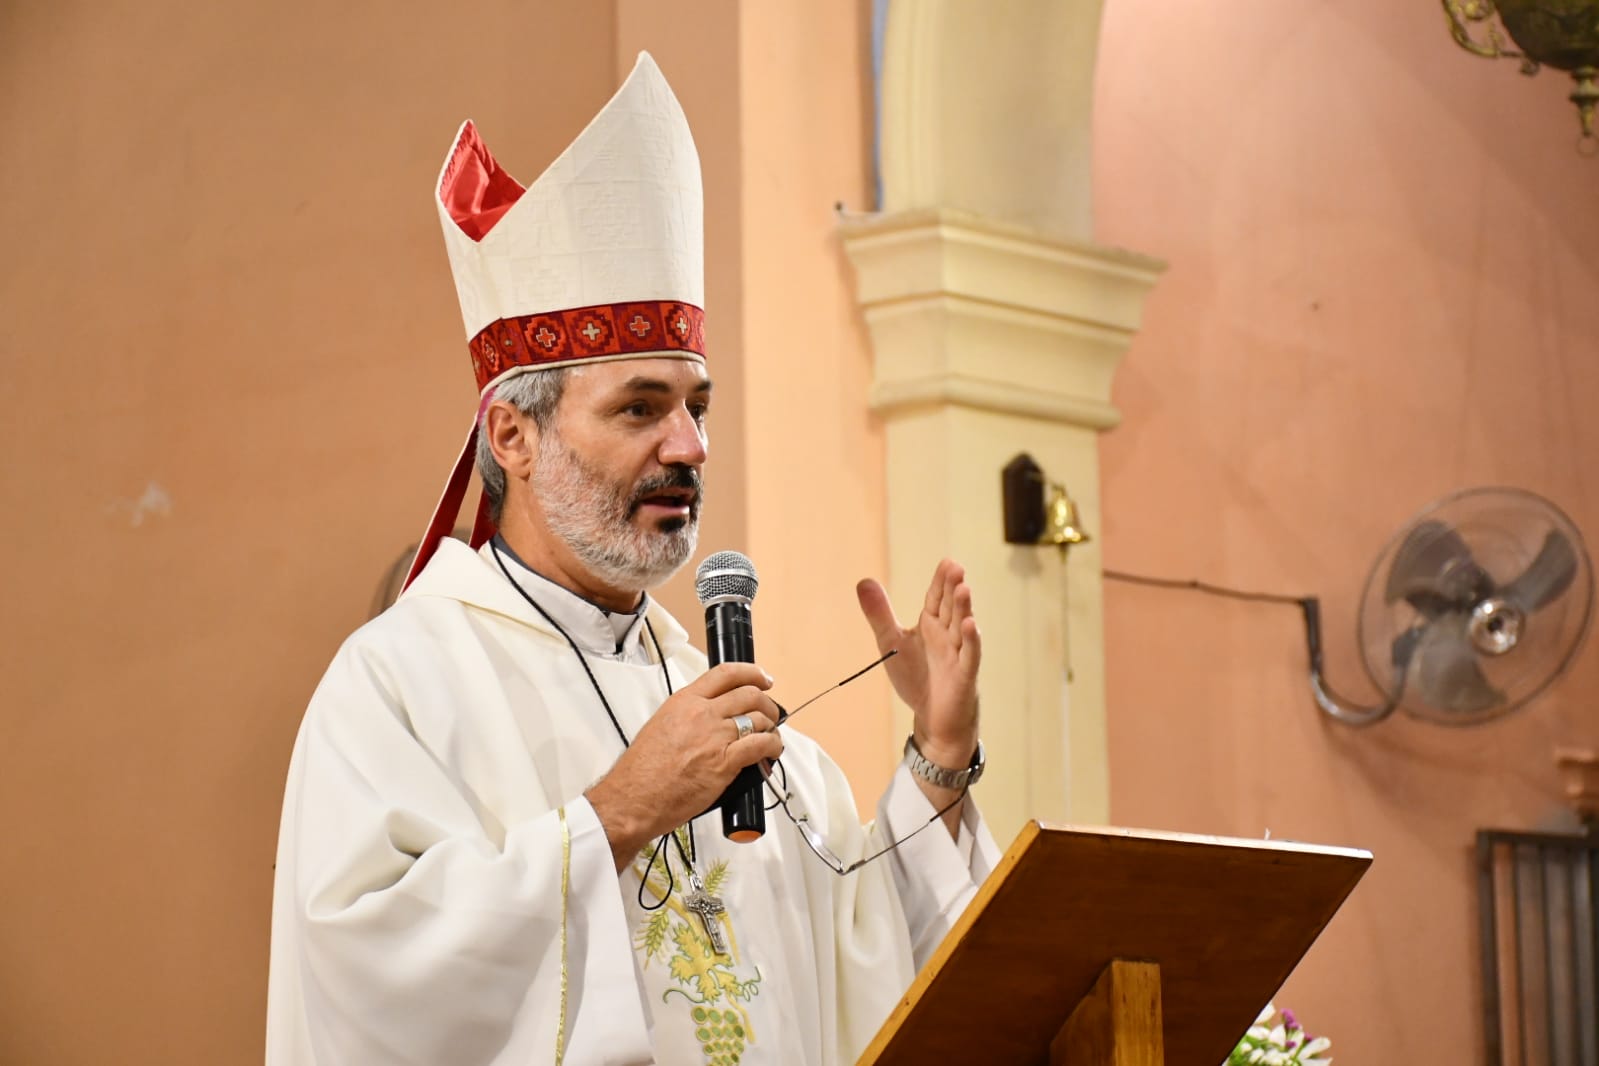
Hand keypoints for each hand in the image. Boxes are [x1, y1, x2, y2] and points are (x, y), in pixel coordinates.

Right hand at [585, 662, 783, 870]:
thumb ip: (688, 715)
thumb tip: (712, 717)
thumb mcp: (661, 725)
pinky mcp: (724, 762)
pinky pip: (761, 745)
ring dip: (771, 726)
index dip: (752, 673)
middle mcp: (702, 714)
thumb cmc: (642, 771)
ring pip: (759, 718)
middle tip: (771, 711)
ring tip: (771, 735)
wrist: (634, 798)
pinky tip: (771, 751)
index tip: (763, 678)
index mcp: (684, 701)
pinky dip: (773, 746)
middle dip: (767, 702)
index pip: (725, 674)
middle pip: (749, 694)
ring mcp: (715, 737)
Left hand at [856, 559, 981, 771]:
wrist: (931, 717)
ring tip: (964, 588)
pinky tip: (971, 625)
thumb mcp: (891, 643)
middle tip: (956, 568)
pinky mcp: (964, 674)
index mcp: (931, 624)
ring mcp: (958, 653)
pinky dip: (971, 640)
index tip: (946, 562)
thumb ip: (879, 614)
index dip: (941, 581)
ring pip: (961, 627)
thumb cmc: (917, 677)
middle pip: (950, 607)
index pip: (936, 598)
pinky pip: (969, 655)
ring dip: (963, 609)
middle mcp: (947, 635)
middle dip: (953, 588)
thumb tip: (863, 580)